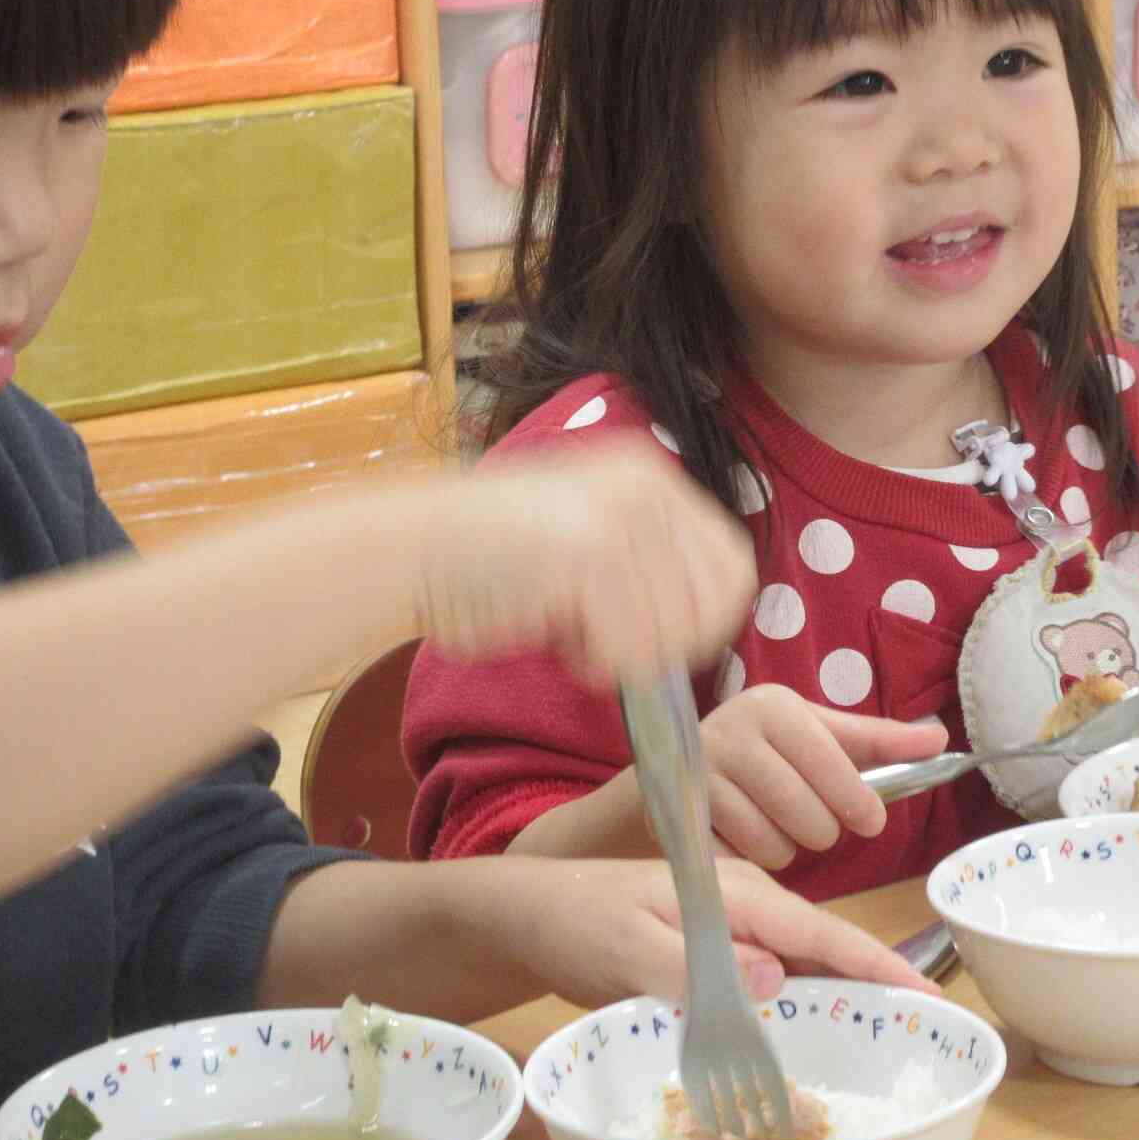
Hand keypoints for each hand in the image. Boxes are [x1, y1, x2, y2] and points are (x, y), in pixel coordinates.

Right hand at [411, 442, 756, 681]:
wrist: (406, 548)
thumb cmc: (488, 555)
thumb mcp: (583, 525)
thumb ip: (647, 555)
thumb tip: (712, 615)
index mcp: (647, 474)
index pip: (731, 561)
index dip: (708, 615)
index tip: (667, 642)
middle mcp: (643, 490)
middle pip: (716, 601)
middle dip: (674, 642)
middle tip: (617, 647)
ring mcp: (618, 522)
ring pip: (672, 632)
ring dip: (628, 656)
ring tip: (576, 639)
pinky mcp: (587, 562)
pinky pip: (627, 650)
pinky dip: (597, 665)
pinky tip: (558, 644)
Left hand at [498, 856, 940, 1008]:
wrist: (532, 911)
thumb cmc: (576, 922)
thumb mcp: (630, 948)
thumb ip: (700, 964)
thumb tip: (776, 977)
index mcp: (733, 894)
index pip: (819, 931)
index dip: (874, 965)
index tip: (923, 995)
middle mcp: (743, 903)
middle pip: (822, 945)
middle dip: (872, 982)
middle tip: (919, 1029)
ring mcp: (730, 922)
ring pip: (800, 960)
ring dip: (839, 992)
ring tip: (885, 1031)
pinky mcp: (714, 944)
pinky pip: (770, 972)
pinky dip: (799, 996)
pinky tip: (813, 1024)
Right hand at [696, 685, 949, 869]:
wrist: (684, 759)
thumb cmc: (770, 747)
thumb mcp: (822, 734)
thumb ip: (880, 741)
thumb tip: (940, 741)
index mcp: (774, 706)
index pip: (834, 767)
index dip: (859, 803)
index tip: (871, 821)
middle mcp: (732, 732)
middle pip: (809, 818)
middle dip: (821, 831)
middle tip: (811, 820)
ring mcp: (700, 776)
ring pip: (775, 847)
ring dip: (786, 850)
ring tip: (775, 826)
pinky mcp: (682, 818)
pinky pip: (740, 864)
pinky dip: (753, 862)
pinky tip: (746, 839)